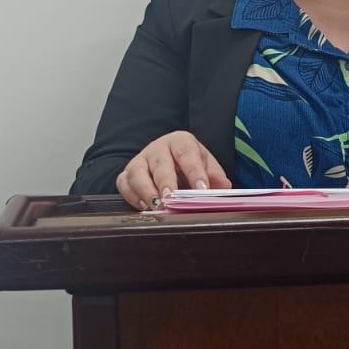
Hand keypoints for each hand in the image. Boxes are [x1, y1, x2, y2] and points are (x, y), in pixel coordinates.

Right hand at [116, 131, 231, 209]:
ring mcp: (140, 161)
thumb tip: (224, 188)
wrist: (169, 160)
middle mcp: (158, 148)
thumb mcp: (205, 165)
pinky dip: (133, 196)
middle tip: (172, 199)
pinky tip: (145, 207)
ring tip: (158, 207)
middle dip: (166, 182)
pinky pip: (124, 184)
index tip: (201, 189)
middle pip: (160, 163)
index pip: (187, 153)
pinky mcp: (127, 174)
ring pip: (137, 173)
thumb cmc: (188, 163)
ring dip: (146, 191)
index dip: (195, 171)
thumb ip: (215, 176)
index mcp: (180, 142)